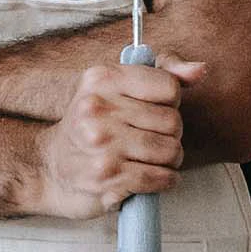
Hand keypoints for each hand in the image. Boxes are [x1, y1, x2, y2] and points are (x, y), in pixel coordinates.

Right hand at [26, 56, 205, 217]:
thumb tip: (199, 70)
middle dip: (168, 135)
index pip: (169, 87)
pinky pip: (161, 177)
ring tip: (144, 159)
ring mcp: (100, 144)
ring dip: (167, 161)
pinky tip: (145, 177)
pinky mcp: (106, 177)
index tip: (148, 110)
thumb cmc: (93, 126)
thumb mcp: (118, 88)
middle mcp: (95, 108)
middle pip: (173, 122)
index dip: (168, 103)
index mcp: (100, 79)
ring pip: (171, 151)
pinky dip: (162, 181)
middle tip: (144, 139)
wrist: (50, 168)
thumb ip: (164, 74)